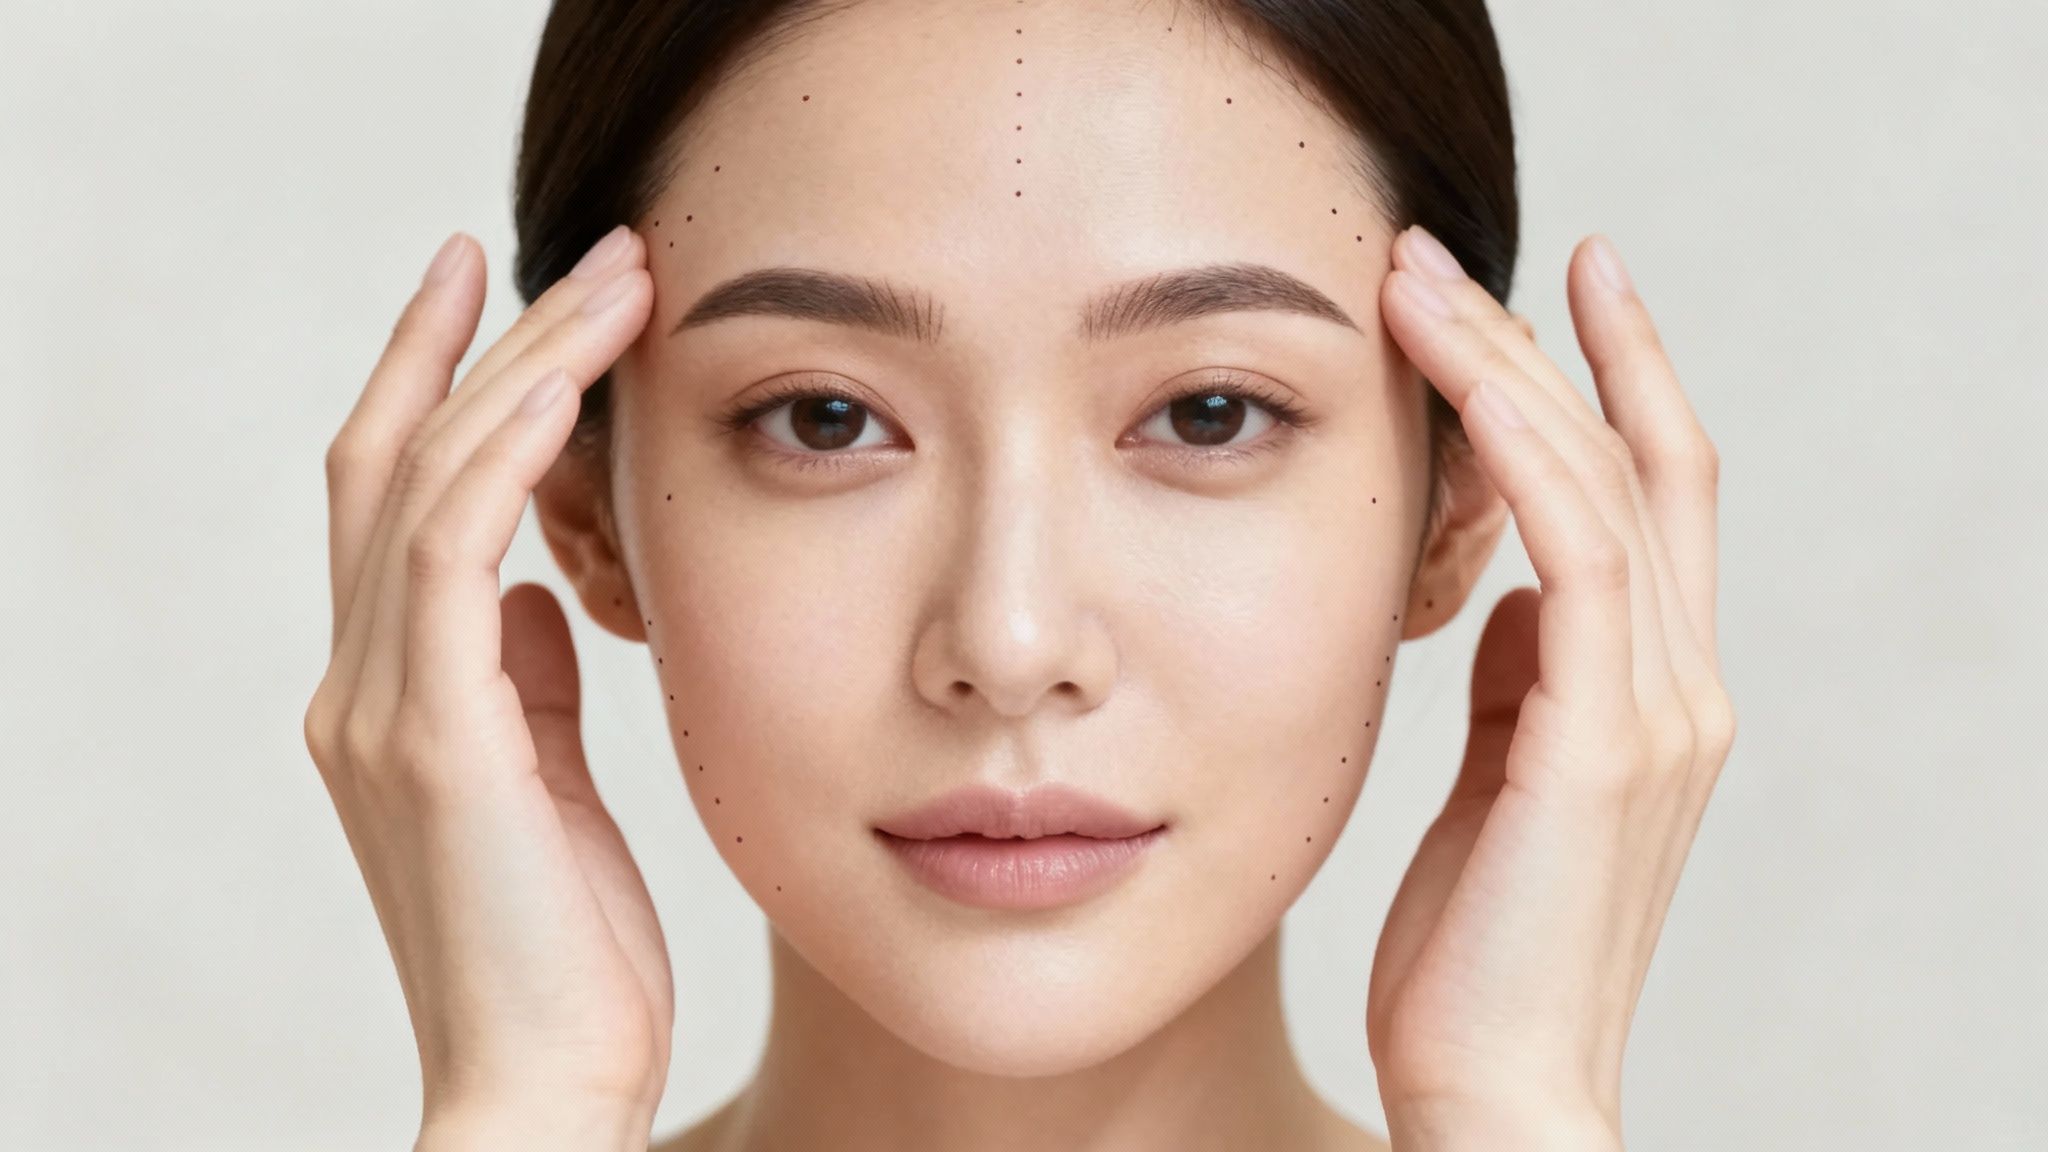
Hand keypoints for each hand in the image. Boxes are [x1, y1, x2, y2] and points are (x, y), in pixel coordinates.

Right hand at [301, 225, 668, 1143]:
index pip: (397, 500)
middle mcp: (364, 685)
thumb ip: (527, 683)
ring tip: (617, 281)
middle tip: (576, 250)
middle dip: (480, 342)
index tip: (511, 299)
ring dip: (522, 365)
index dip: (442, 387)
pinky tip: (572, 386)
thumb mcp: (548, 782)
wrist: (543, 1080)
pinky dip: (502, 452)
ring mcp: (386, 709)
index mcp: (393, 695)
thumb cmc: (564, 948)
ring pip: (426, 480)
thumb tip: (541, 588)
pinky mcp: (437, 740)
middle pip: (395, 459)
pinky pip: (451, 553)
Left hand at [1364, 227, 1735, 1148]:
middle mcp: (1678, 686)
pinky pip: (1576, 555)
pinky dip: (1521, 457)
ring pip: (1602, 484)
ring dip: (1511, 370)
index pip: (1648, 496)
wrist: (1494, 1087)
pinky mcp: (1602, 746)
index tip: (1543, 291)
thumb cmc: (1476, 947)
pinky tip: (1455, 388)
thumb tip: (1502, 584)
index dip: (1607, 383)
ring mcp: (1655, 712)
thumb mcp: (1498, 780)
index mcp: (1653, 692)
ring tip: (1417, 286)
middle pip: (1640, 461)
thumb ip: (1521, 680)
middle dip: (1552, 342)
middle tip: (1452, 254)